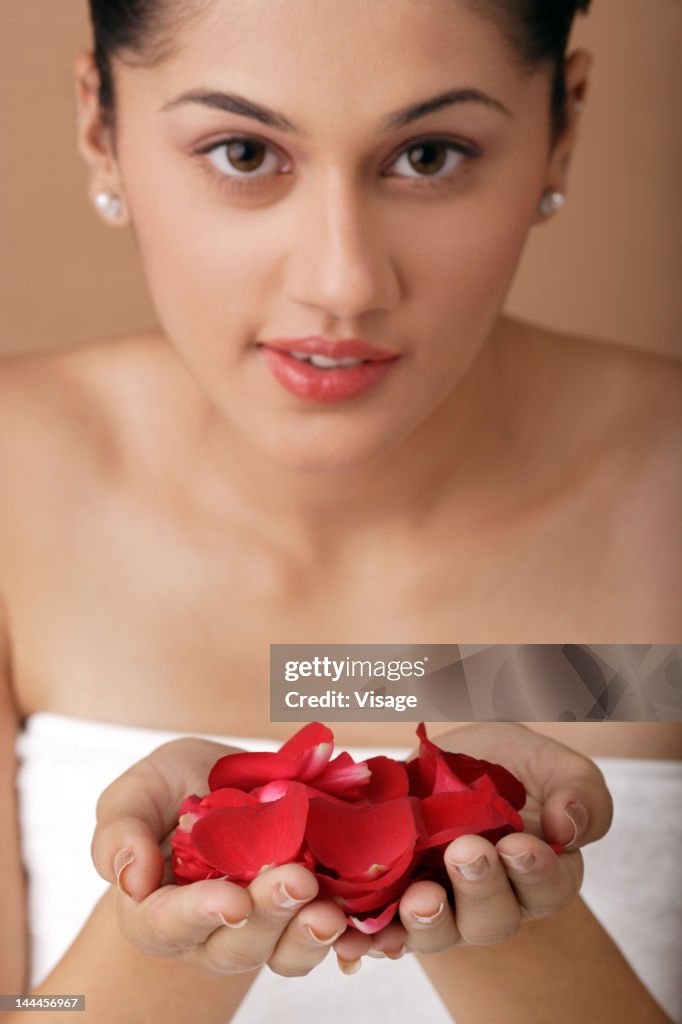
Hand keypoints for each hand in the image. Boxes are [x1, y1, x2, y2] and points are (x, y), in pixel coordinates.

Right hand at [90, 737, 370, 976]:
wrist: (226, 785)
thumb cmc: (172, 790)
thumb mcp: (137, 792)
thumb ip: (119, 831)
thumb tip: (129, 878)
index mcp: (157, 910)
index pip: (169, 924)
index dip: (199, 915)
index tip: (230, 900)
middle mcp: (210, 933)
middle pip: (236, 944)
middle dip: (268, 915)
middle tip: (296, 881)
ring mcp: (261, 929)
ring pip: (283, 951)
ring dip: (309, 935)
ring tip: (332, 911)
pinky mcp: (304, 914)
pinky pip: (325, 937)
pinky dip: (348, 934)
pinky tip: (366, 922)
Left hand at [359, 722, 612, 962]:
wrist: (445, 760)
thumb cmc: (509, 766)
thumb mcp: (552, 764)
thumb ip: (579, 792)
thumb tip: (569, 823)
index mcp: (540, 872)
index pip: (548, 887)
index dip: (535, 871)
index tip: (519, 844)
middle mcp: (493, 901)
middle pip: (492, 919)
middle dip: (479, 888)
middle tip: (465, 852)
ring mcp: (443, 905)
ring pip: (438, 932)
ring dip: (427, 920)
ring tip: (418, 898)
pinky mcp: (395, 899)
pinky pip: (384, 928)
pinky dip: (371, 935)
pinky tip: (357, 934)